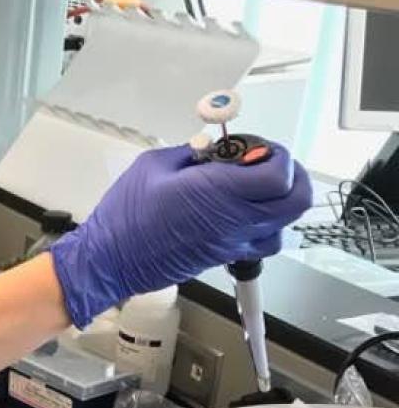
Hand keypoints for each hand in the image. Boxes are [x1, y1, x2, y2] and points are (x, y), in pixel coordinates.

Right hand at [50, 143, 311, 326]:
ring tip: (257, 188)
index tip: (258, 148)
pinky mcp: (225, 256)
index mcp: (217, 192)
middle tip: (269, 163)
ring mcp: (233, 242)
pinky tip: (243, 212)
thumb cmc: (125, 217)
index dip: (277, 155)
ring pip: (285, 223)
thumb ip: (190, 153)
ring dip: (280, 201)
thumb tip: (209, 149)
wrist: (111, 259)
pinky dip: (265, 224)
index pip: (279, 174)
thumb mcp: (154, 165)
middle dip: (293, 176)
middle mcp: (233, 220)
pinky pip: (264, 241)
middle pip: (296, 200)